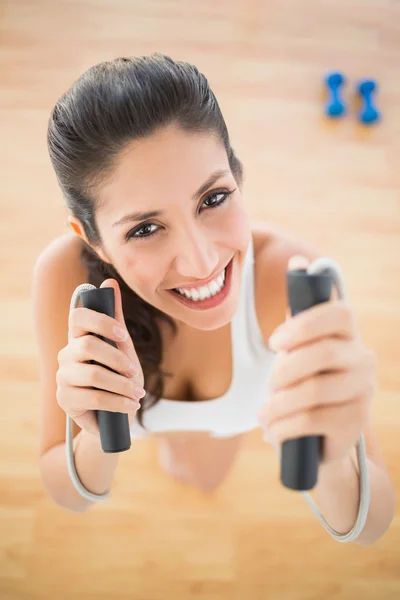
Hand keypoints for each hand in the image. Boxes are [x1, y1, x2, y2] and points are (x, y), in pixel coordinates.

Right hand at [56, 279, 144, 435]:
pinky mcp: (65, 399)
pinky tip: (130, 406)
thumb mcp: (123, 347)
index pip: (78, 316)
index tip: (123, 335)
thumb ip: (115, 318)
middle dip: (118, 359)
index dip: (101, 322)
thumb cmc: (120, 377)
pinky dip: (118, 402)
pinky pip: (94, 397)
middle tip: (134, 372)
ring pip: (94, 374)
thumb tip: (110, 281)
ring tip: (137, 394)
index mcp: (79, 337)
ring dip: (122, 385)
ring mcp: (63, 376)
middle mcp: (66, 354)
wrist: (116, 414)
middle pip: (89, 346)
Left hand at [258, 256, 376, 463]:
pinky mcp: (354, 424)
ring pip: (315, 390)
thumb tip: (299, 261)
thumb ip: (300, 312)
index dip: (305, 323)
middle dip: (285, 369)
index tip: (275, 341)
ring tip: (266, 413)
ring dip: (280, 402)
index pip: (339, 313)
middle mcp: (362, 360)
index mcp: (347, 335)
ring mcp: (362, 393)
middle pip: (324, 354)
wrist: (321, 437)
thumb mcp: (300, 348)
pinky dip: (283, 425)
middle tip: (269, 384)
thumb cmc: (305, 383)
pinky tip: (272, 429)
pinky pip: (312, 420)